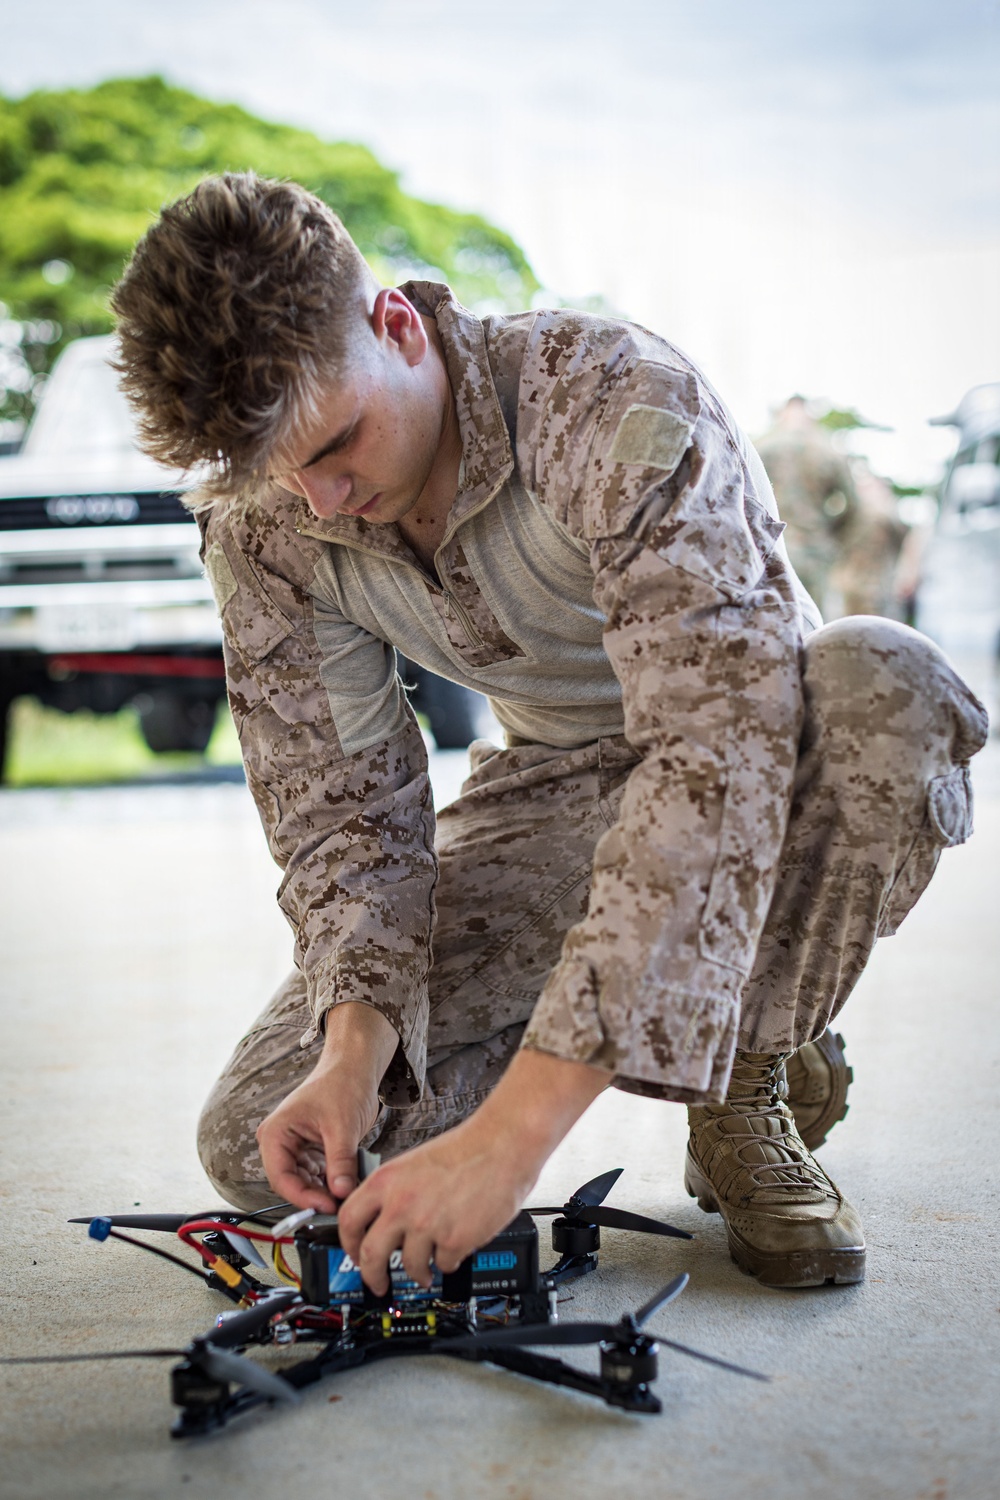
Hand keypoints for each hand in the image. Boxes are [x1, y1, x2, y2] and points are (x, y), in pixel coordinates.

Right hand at [255, 1002, 397, 1211]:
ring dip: (324, 1192)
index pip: (281, 1177)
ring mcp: (295, 1147)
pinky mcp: (311, 1150)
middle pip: (291, 1183)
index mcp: (276, 1133)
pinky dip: (331, 1182)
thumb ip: (340, 1162)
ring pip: (305, 1182)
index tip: (328, 1207)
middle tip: (340, 1207)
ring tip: (346, 1196)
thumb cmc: (342, 1084)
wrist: (355, 1067)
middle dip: (315, 1196)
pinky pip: (317, 1175)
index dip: (303, 1197)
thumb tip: (341, 1193)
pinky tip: (346, 1185)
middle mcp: (280, 1142)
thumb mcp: (343, 1126)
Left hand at [337, 1047, 610, 1293]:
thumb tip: (385, 1222)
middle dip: (372, 1277)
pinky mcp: (454, 1240)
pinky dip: (449, 1260)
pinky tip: (455, 1250)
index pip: (348, 1221)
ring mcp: (426, 1225)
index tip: (355, 1254)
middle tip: (378, 1283)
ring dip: (418, 1273)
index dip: (348, 1243)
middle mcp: (401, 1204)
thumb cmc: (467, 1148)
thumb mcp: (414, 1164)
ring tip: (426, 1272)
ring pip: (410, 1265)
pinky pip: (444, 1263)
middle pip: (370, 1255)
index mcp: (386, 1181)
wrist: (503, 1144)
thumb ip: (396, 1193)